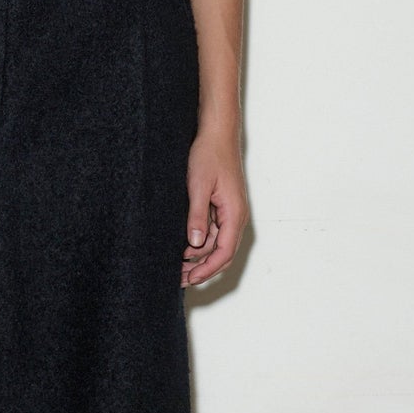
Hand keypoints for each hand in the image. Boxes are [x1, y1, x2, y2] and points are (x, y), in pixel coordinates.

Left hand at [180, 126, 247, 288]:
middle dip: (202, 268)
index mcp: (235, 214)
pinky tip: (183, 246)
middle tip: (179, 278)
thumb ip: (197, 216)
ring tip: (177, 266)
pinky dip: (200, 243)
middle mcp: (236, 216)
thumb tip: (196, 244)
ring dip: (199, 257)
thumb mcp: (198, 186)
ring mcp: (230, 213)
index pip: (224, 252)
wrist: (217, 134)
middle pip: (223, 253)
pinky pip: (214, 232)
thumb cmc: (209, 155)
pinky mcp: (222, 207)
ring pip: (217, 244)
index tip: (190, 278)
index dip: (208, 269)